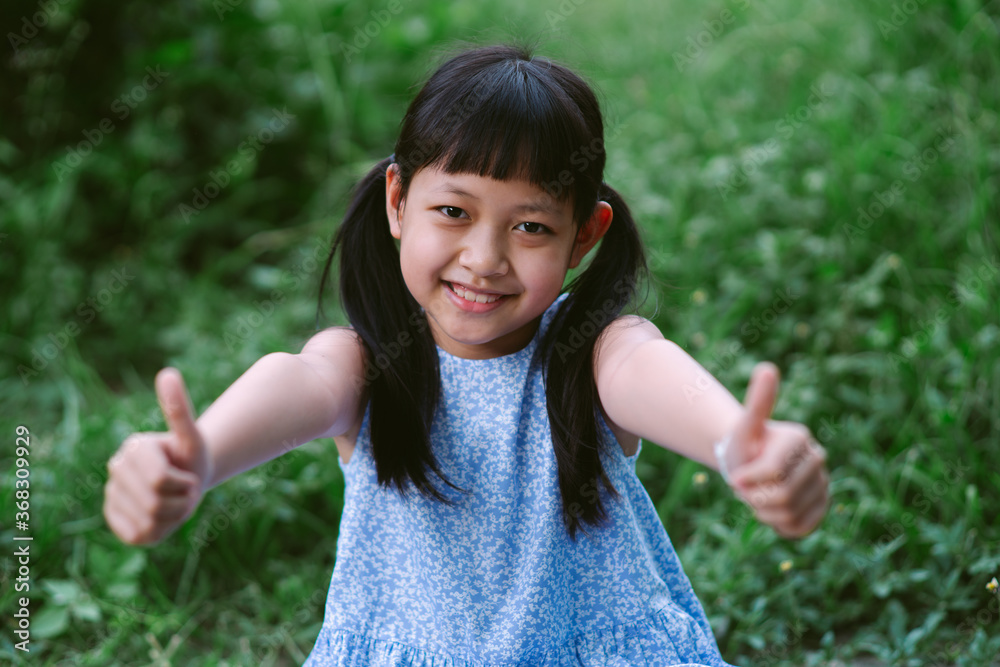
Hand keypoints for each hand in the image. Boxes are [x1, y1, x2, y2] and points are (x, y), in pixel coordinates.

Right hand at [103, 368, 212, 544]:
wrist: (188, 478)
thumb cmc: (192, 457)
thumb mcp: (192, 436)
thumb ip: (179, 409)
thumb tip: (168, 373)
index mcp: (134, 448)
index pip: (161, 480)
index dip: (185, 484)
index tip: (189, 476)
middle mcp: (116, 469)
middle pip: (155, 503)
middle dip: (182, 502)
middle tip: (185, 490)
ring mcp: (111, 494)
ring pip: (149, 522)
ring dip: (174, 517)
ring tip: (175, 502)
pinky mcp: (113, 518)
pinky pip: (139, 535)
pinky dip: (159, 532)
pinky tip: (161, 516)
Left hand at [722, 362, 828, 538]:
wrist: (749, 465)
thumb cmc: (742, 445)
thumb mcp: (743, 426)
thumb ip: (757, 402)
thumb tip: (767, 368)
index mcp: (799, 438)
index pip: (770, 472)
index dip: (746, 480)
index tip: (736, 475)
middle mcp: (818, 459)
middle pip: (781, 496)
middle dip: (754, 496)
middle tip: (747, 487)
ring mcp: (824, 484)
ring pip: (789, 514)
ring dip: (764, 512)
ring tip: (759, 497)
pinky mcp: (823, 507)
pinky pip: (799, 528)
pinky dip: (779, 525)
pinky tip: (772, 510)